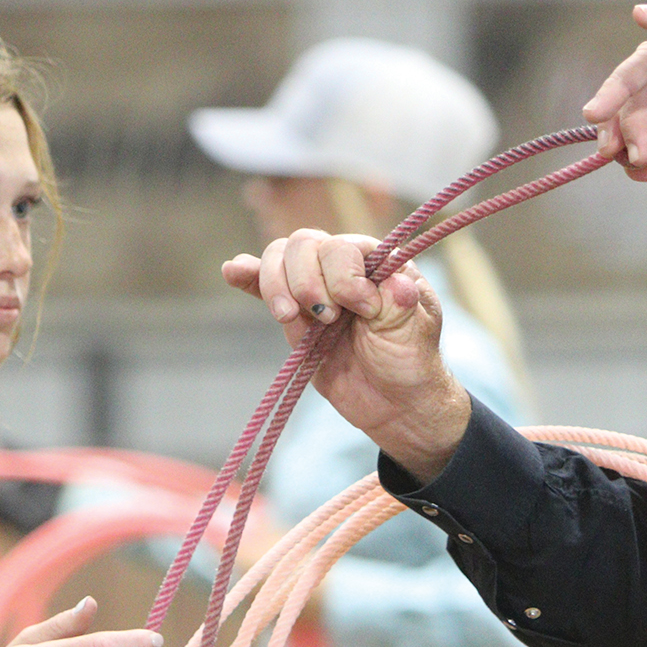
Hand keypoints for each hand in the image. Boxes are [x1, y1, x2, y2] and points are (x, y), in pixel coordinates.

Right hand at [221, 231, 470, 482]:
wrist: (393, 402)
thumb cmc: (410, 361)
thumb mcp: (413, 334)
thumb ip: (400, 305)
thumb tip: (396, 283)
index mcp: (378, 261)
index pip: (343, 247)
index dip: (345, 277)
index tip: (364, 311)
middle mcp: (344, 265)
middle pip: (305, 244)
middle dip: (307, 281)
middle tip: (328, 318)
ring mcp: (316, 286)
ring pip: (280, 259)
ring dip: (276, 284)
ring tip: (290, 316)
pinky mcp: (295, 312)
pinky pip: (264, 285)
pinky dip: (248, 276)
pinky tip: (233, 271)